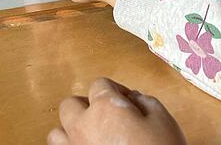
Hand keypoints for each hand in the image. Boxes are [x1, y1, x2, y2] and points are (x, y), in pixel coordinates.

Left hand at [47, 77, 186, 144]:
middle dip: (86, 106)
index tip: (125, 100)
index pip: (99, 84)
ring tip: (91, 136)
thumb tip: (134, 99)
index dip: (114, 89)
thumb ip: (146, 102)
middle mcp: (83, 126)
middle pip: (70, 104)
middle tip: (106, 115)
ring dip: (70, 130)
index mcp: (105, 108)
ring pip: (57, 132)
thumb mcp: (164, 121)